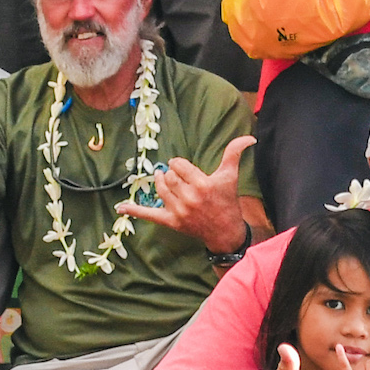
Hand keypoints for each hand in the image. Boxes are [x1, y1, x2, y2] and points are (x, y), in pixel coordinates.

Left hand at [117, 135, 253, 253]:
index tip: (185, 169)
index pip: (178, 165)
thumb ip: (234, 153)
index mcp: (202, 184)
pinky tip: (120, 208)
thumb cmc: (227, 201)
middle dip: (171, 174)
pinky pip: (149, 215)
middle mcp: (189, 198)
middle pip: (168, 176)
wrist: (225, 231)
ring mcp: (179, 211)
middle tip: (179, 178)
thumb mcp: (231, 175)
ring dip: (159, 182)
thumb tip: (249, 138)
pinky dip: (134, 211)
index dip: (179, 164)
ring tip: (164, 180)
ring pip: (159, 189)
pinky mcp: (171, 222)